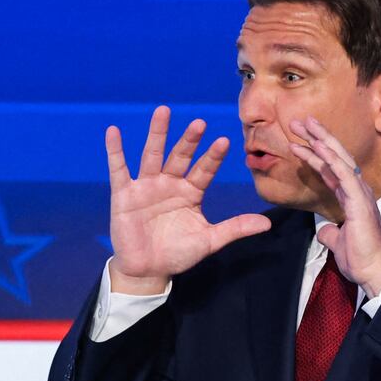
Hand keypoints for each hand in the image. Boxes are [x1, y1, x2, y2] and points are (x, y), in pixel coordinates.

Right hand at [106, 106, 270, 294]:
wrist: (147, 270)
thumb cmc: (177, 254)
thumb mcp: (208, 241)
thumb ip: (234, 228)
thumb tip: (266, 223)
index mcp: (191, 192)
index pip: (204, 170)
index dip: (212, 157)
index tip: (224, 141)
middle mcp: (170, 183)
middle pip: (180, 156)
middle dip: (189, 140)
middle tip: (199, 123)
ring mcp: (146, 186)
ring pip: (152, 155)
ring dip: (157, 133)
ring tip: (163, 111)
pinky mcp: (124, 194)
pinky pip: (119, 169)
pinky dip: (115, 151)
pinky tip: (113, 131)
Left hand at [289, 117, 380, 298]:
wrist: (375, 272)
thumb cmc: (361, 259)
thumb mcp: (338, 243)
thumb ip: (330, 234)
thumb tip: (324, 231)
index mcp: (352, 197)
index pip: (331, 169)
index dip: (316, 153)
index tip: (300, 140)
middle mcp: (357, 190)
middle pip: (335, 156)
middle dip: (317, 137)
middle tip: (299, 121)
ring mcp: (360, 193)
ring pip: (338, 159)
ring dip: (320, 140)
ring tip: (303, 125)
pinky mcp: (360, 200)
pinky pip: (342, 173)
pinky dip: (330, 158)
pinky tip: (317, 145)